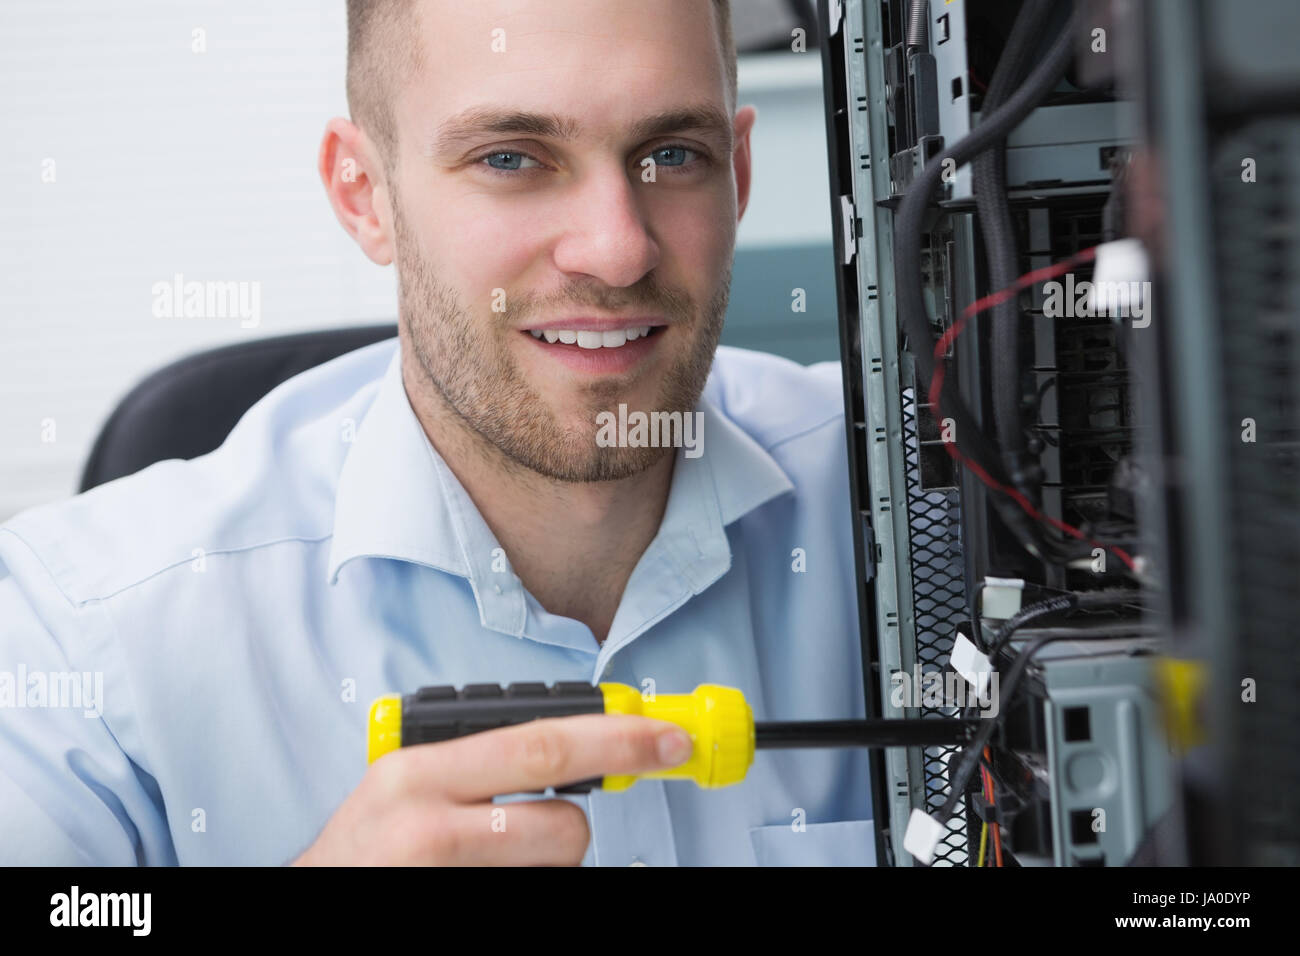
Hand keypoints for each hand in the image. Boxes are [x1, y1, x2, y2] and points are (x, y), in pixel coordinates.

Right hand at [291, 714, 692, 864]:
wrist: (311, 899)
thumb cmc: (364, 848)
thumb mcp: (406, 784)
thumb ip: (482, 762)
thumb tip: (582, 747)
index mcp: (418, 772)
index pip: (542, 745)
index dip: (619, 739)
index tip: (669, 738)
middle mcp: (429, 828)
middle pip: (563, 825)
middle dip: (594, 814)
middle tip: (616, 793)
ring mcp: (442, 881)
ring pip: (556, 867)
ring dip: (547, 862)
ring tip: (494, 857)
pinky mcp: (461, 917)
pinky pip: (531, 896)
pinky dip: (526, 884)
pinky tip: (486, 877)